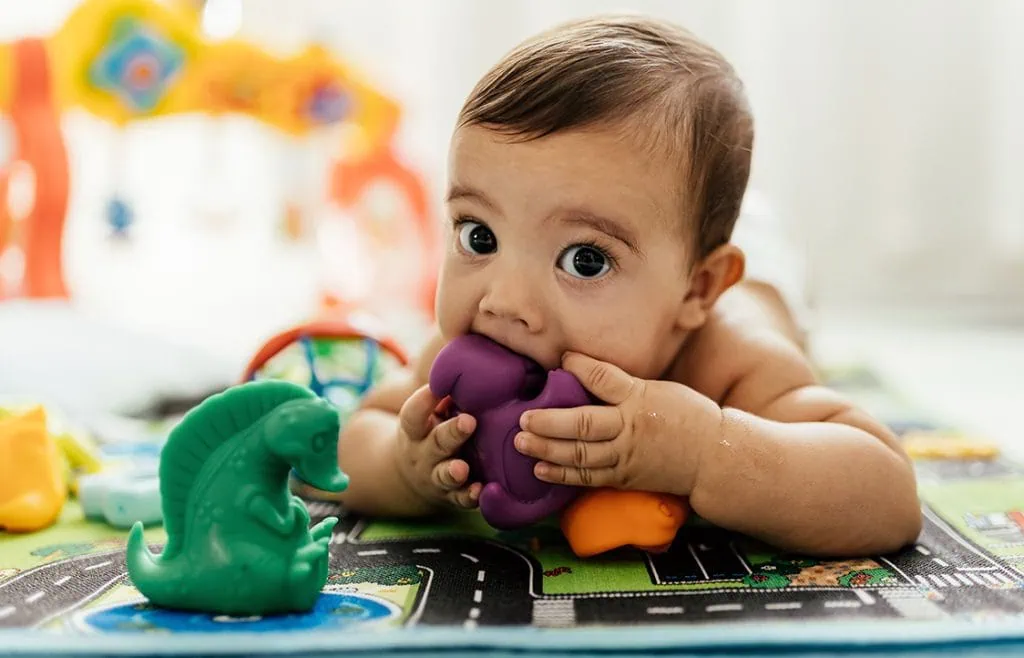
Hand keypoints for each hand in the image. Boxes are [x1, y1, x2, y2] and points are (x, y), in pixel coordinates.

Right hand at [394, 384, 481, 509]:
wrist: (408, 478)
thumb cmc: (427, 433)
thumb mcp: (426, 416)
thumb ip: (444, 399)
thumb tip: (472, 371)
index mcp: (415, 430)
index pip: (414, 414)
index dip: (424, 400)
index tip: (437, 387)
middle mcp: (422, 454)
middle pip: (436, 443)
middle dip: (452, 433)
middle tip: (469, 421)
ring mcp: (434, 476)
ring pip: (443, 475)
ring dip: (453, 471)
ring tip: (462, 468)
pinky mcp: (449, 496)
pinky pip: (459, 499)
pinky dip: (469, 496)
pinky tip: (481, 491)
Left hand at [514, 352, 722, 494]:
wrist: (713, 457)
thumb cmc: (687, 417)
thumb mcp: (659, 390)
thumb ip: (622, 385)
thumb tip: (582, 371)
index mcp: (640, 398)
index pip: (604, 378)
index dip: (580, 367)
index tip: (562, 359)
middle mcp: (630, 428)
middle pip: (583, 423)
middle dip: (549, 421)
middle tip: (523, 418)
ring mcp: (626, 456)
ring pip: (580, 455)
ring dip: (547, 449)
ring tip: (522, 442)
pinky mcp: (624, 478)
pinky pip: (589, 478)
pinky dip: (562, 475)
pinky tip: (540, 469)